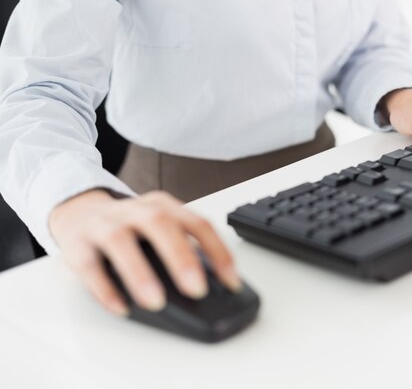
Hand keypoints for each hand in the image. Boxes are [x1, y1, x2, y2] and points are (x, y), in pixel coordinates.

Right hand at [49, 189, 240, 315]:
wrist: (79, 212)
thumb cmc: (130, 226)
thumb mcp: (161, 228)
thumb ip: (185, 248)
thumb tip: (217, 285)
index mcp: (163, 206)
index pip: (197, 223)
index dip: (217, 252)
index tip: (231, 282)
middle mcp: (135, 211)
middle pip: (160, 224)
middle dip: (181, 257)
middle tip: (197, 290)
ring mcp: (104, 224)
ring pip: (120, 241)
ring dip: (139, 273)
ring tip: (156, 302)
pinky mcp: (77, 245)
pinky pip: (89, 266)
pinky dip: (105, 288)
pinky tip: (121, 307)